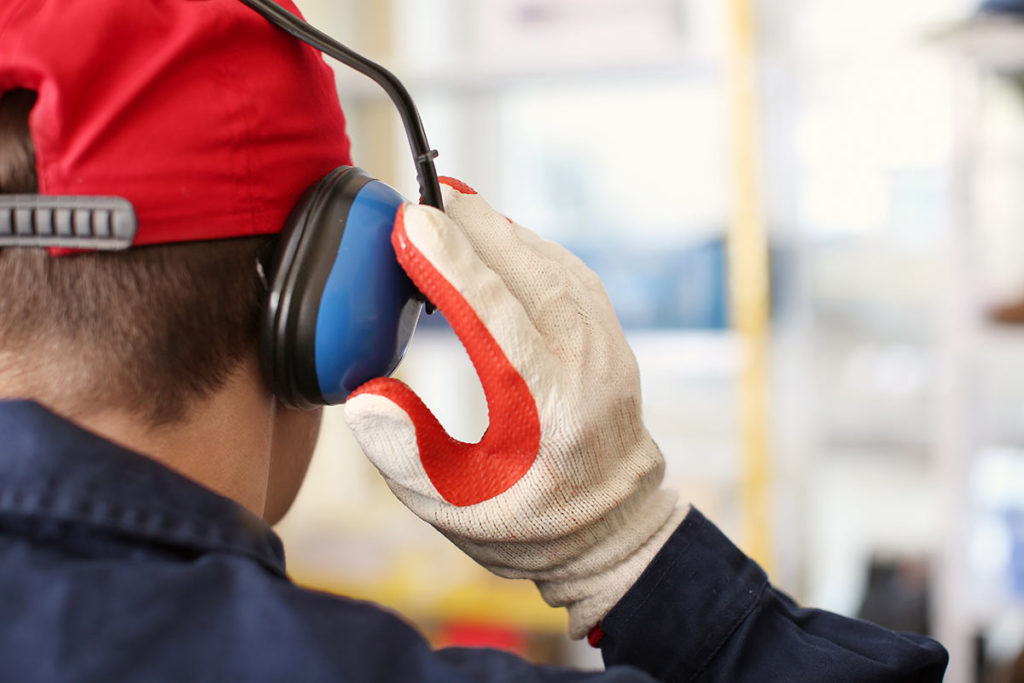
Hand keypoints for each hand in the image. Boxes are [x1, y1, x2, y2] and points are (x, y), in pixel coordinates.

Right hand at [343, 179, 684, 637]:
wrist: (613, 529)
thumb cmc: (528, 523)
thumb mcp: (453, 507)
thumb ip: (405, 452)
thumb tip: (365, 391)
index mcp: (549, 407)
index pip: (495, 317)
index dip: (449, 264)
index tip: (410, 221)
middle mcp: (587, 365)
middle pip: (526, 273)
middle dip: (470, 227)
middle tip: (419, 197)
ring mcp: (606, 345)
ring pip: (550, 263)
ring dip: (497, 231)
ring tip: (447, 209)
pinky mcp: (608, 334)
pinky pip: (566, 272)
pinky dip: (525, 246)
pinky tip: (493, 238)